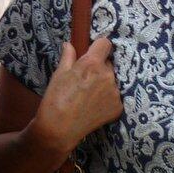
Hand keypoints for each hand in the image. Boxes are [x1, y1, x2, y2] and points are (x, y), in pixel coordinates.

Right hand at [28, 38, 120, 157]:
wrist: (59, 128)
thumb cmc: (55, 99)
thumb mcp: (59, 74)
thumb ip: (68, 57)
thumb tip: (70, 44)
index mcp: (92, 64)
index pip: (105, 44)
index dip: (98, 47)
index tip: (93, 53)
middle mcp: (107, 76)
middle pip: (108, 64)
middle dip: (99, 68)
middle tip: (85, 80)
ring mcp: (115, 92)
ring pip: (112, 80)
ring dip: (104, 84)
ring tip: (88, 96)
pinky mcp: (118, 107)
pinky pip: (115, 96)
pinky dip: (107, 99)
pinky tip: (94, 106)